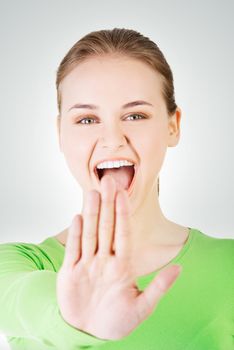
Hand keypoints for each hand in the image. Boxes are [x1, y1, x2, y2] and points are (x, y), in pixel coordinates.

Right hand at [56, 175, 181, 339]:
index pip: (123, 234)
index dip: (123, 214)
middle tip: (109, 181)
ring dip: (91, 213)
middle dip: (107, 204)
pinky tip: (77, 216)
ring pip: (89, 233)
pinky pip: (73, 249)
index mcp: (122, 266)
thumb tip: (179, 268)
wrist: (88, 331)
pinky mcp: (70, 271)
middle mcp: (104, 260)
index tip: (125, 195)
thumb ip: (159, 287)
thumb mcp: (142, 307)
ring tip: (92, 193)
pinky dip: (75, 234)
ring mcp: (87, 264)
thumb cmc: (116, 321)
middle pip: (106, 227)